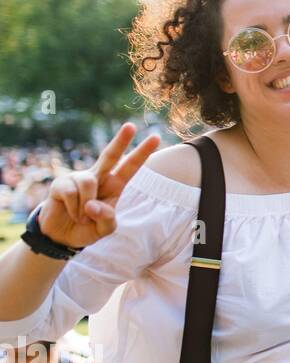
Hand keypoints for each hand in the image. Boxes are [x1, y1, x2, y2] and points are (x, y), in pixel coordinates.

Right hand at [38, 122, 160, 248]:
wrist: (62, 236)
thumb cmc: (87, 228)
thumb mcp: (105, 229)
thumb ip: (106, 218)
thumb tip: (92, 204)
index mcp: (115, 185)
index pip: (130, 166)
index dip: (142, 153)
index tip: (156, 137)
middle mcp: (98, 177)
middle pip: (110, 155)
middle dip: (120, 141)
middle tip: (131, 126)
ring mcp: (78, 178)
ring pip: (88, 182)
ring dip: (86, 206)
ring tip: (83, 217)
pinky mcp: (61, 184)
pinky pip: (72, 193)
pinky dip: (74, 208)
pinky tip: (71, 213)